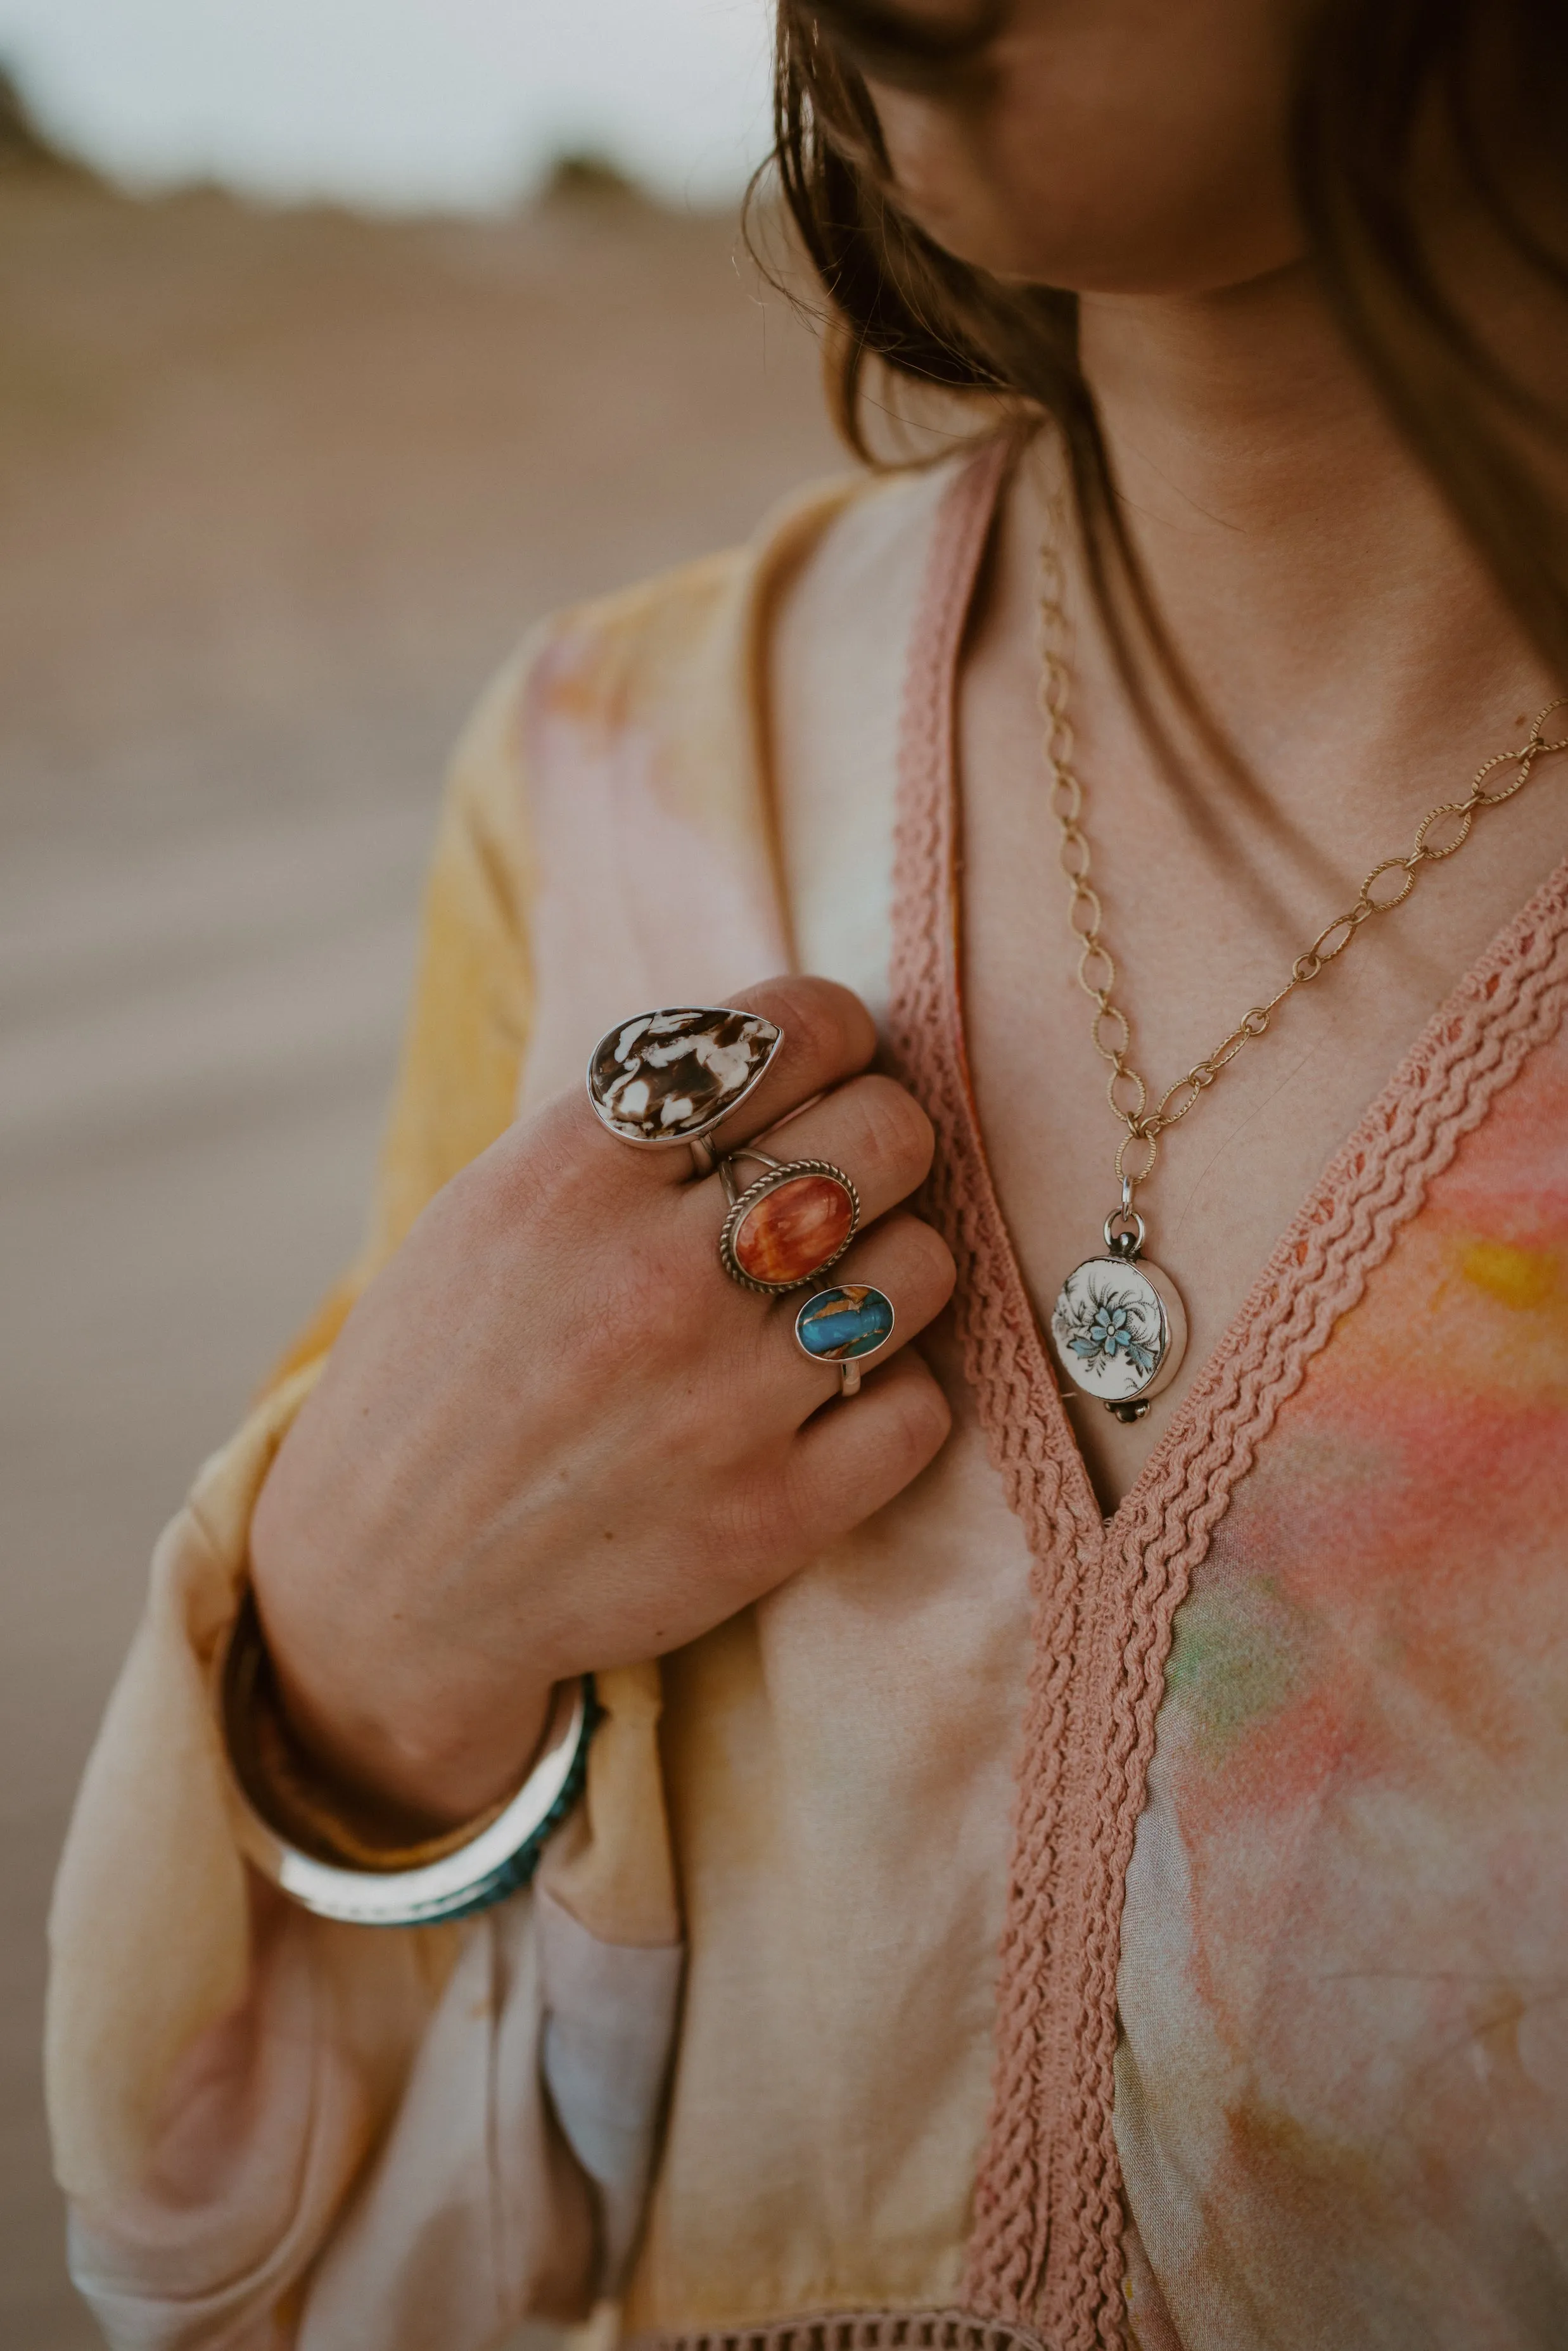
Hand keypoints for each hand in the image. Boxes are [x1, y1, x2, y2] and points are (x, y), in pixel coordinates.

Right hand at [248, 977, 955, 1830]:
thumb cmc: (445, 1373)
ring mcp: (724, 1403)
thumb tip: (789, 1049)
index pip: (790, 1033)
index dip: (836, 1032)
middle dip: (881, 1138)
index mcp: (577, 1175)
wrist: (389, 1582)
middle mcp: (659, 1278)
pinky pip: (920, 1408)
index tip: (829, 1062)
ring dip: (894, 1266)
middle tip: (845, 1178)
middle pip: (887, 1133)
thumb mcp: (492, 1204)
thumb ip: (631, 1124)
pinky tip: (827, 1395)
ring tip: (832, 1291)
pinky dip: (892, 1395)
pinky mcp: (773, 1516)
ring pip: (922, 1266)